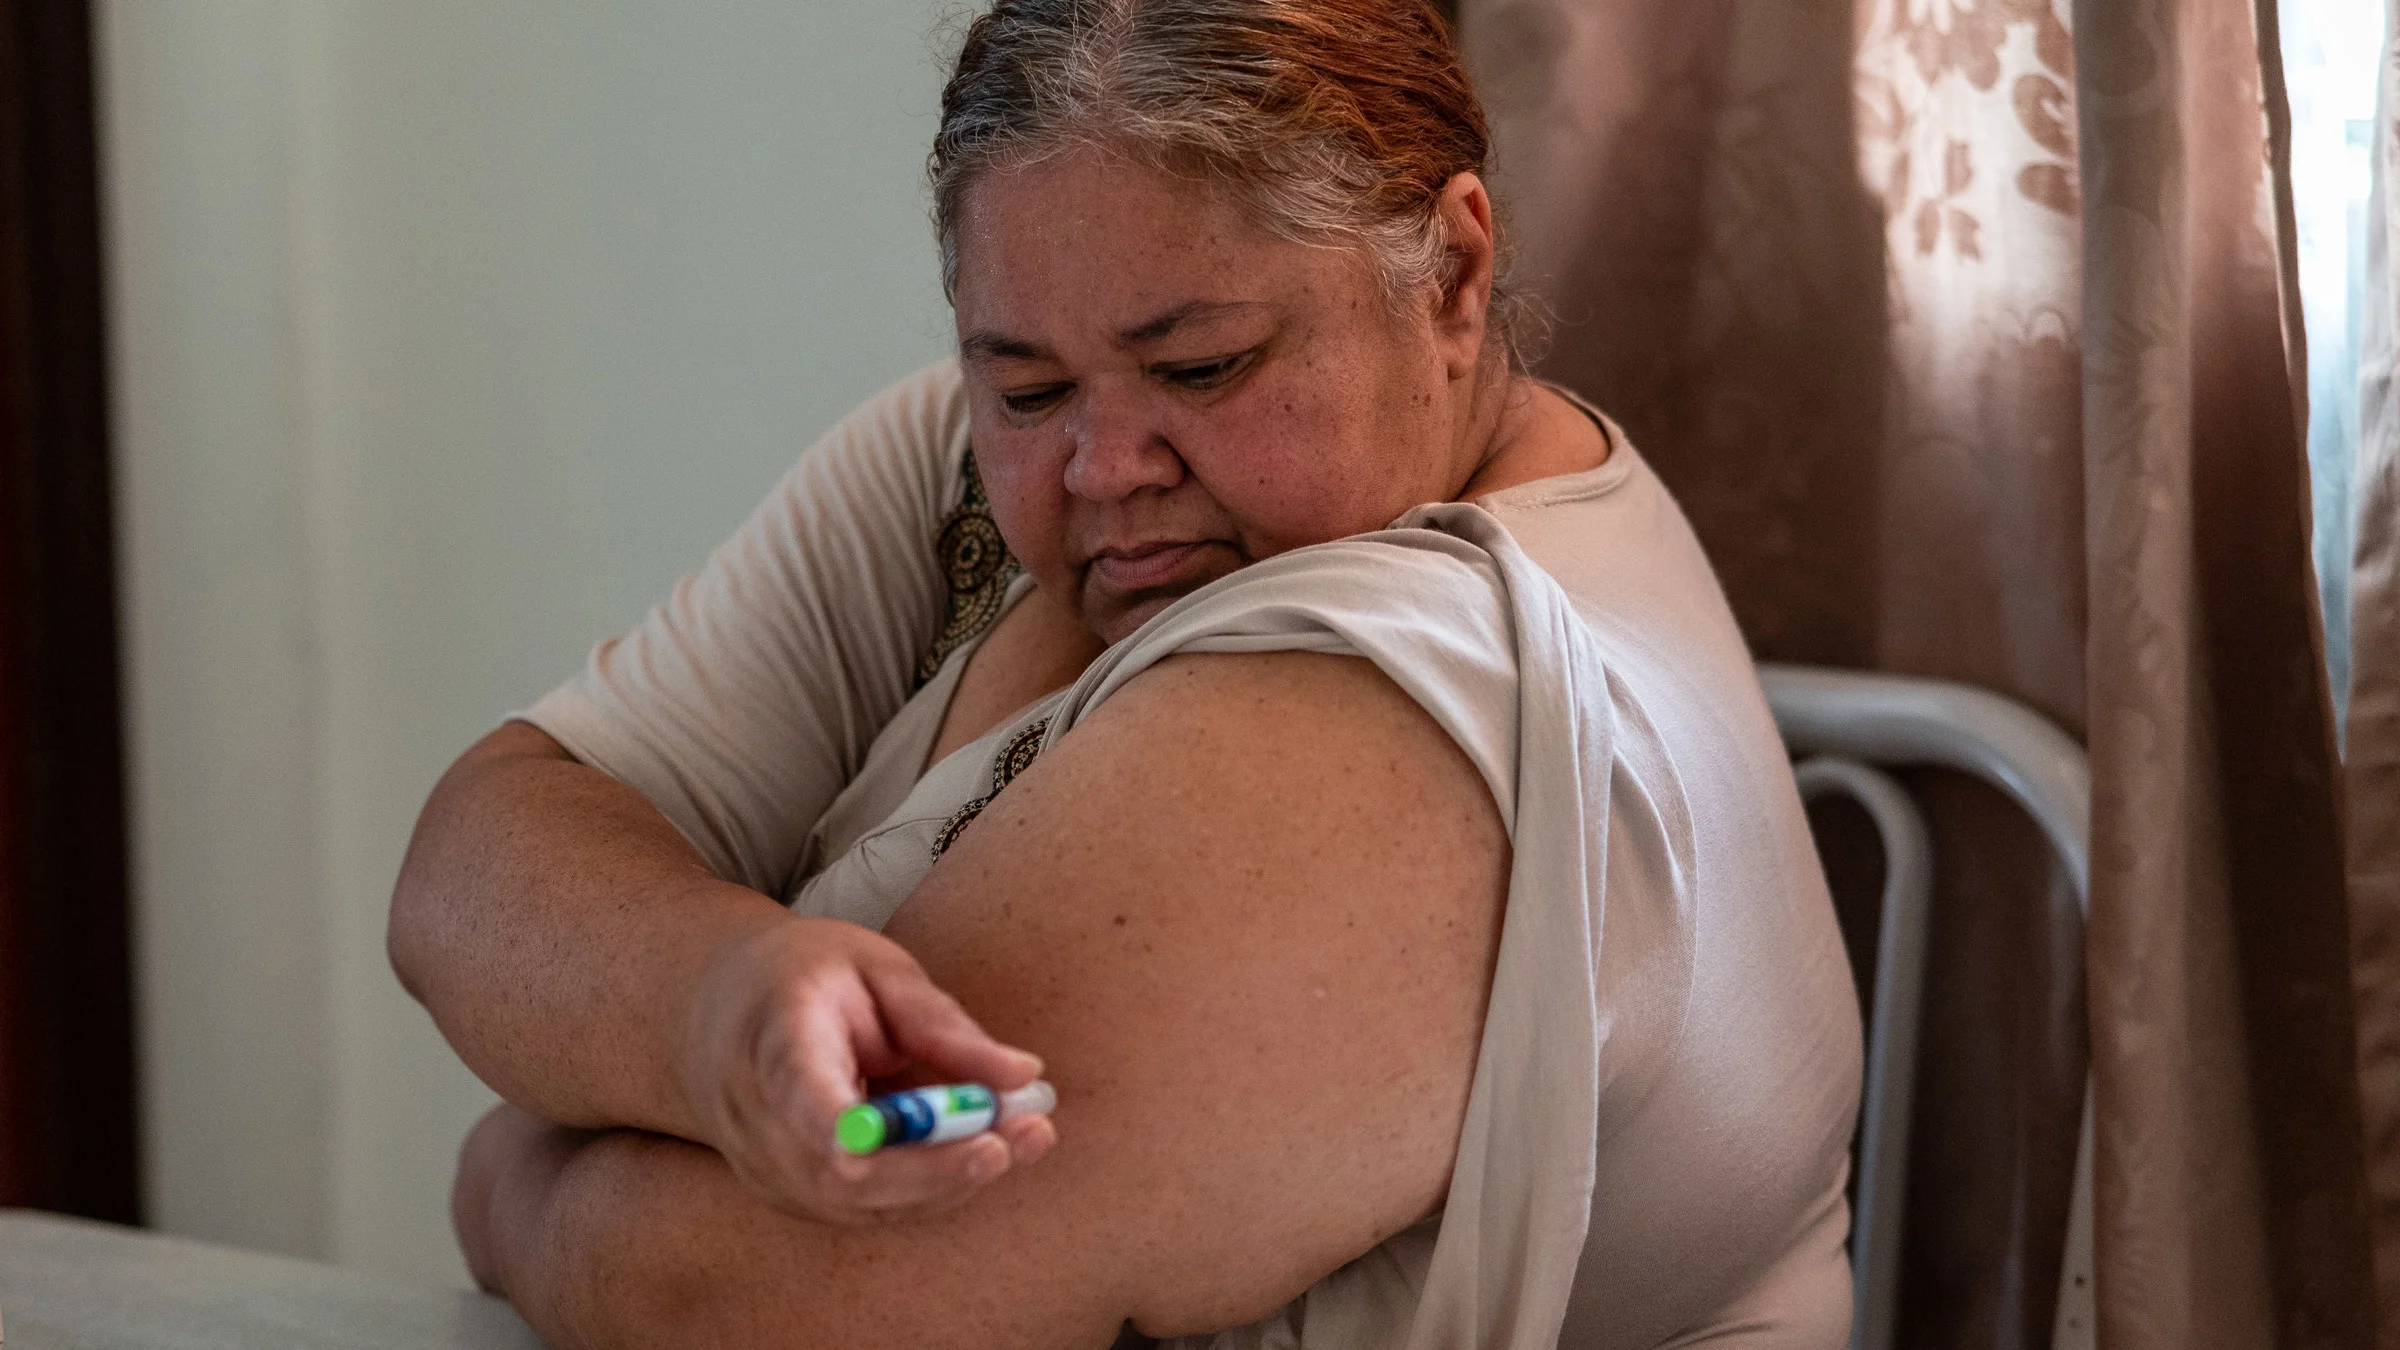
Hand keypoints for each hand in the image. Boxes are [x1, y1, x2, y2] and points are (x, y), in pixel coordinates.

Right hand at [678, 914, 1056, 1224]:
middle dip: (943, 1167)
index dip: (865, 1130)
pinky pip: (868, 1208)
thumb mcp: (875, 968)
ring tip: (1029, 1132)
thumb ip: (943, 1023)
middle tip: (1026, 1131)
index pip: (805, 1098)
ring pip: (864, 1204)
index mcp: (773, 1039)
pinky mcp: (791, 1193)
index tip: (942, 1136)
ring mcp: (767, 1167)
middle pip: (844, 1174)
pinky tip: (986, 1146)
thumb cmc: (804, 978)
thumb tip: (1024, 1075)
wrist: (712, 1012)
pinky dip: (934, 1186)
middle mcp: (759, 1118)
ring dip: (953, 1180)